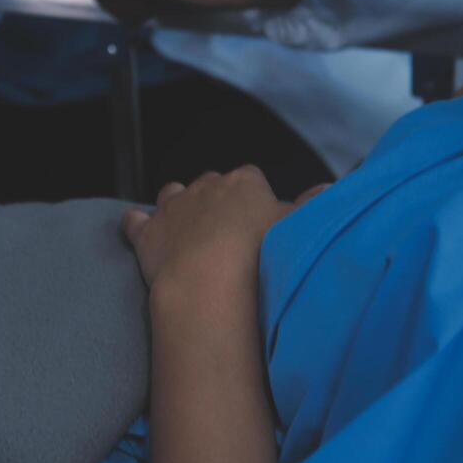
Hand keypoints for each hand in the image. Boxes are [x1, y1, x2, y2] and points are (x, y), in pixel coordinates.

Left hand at [121, 168, 323, 292]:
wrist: (208, 282)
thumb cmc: (259, 256)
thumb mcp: (297, 228)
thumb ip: (311, 205)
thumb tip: (328, 187)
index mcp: (245, 182)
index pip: (251, 179)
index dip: (253, 200)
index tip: (258, 222)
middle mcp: (206, 186)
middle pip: (211, 185)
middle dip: (216, 203)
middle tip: (227, 235)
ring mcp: (173, 207)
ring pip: (172, 194)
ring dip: (178, 207)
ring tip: (188, 232)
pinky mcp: (146, 232)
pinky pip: (135, 221)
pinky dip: (138, 225)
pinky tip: (141, 232)